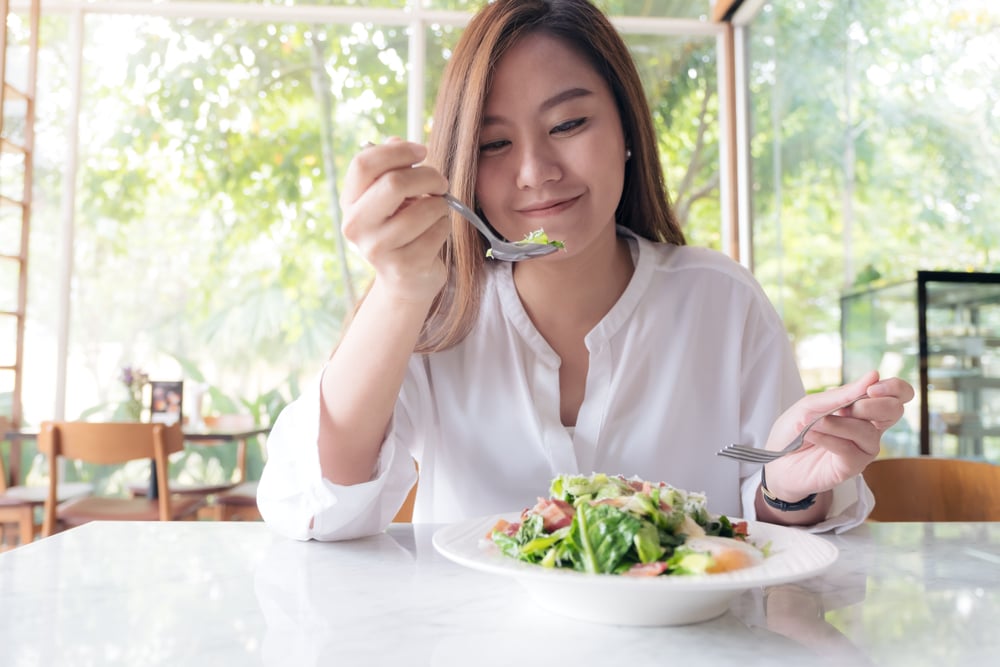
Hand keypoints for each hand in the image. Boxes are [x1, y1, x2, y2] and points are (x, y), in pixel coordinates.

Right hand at [340, 139, 451, 302]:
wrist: (406, 280)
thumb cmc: (401, 229)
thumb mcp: (391, 198)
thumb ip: (392, 168)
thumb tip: (397, 142)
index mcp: (349, 203)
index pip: (364, 164)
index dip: (398, 151)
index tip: (422, 151)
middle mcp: (356, 226)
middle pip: (394, 183)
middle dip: (428, 176)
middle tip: (441, 181)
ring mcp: (378, 249)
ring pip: (424, 208)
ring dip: (440, 204)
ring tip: (438, 210)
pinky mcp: (404, 266)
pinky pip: (437, 231)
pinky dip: (445, 225)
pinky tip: (437, 232)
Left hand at [761, 371, 914, 501]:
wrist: (775, 461)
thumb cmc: (794, 431)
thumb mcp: (812, 405)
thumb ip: (842, 394)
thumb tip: (874, 375)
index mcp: (863, 407)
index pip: (898, 394)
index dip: (894, 388)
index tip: (871, 388)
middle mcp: (869, 427)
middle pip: (895, 411)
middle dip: (871, 405)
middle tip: (843, 409)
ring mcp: (863, 448)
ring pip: (867, 431)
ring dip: (835, 424)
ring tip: (810, 425)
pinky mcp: (853, 466)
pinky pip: (849, 449)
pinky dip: (827, 438)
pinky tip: (810, 435)